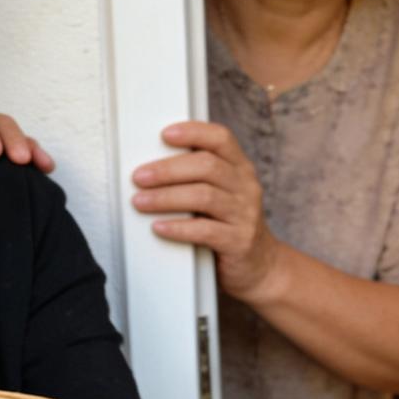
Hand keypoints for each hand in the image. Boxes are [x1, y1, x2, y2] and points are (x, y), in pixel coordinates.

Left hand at [132, 121, 282, 302]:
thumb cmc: (228, 225)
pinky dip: (178, 228)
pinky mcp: (238, 241)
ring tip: (140, 202)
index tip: (164, 134)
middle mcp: (245, 187)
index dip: (193, 132)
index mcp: (240, 168)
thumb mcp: (220, 194)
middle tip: (139, 177)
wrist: (259, 266)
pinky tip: (159, 227)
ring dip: (166, 198)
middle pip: (207, 166)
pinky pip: (205, 231)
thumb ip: (196, 178)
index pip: (220, 138)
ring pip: (204, 196)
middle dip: (168, 170)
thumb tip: (149, 169)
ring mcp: (245, 214)